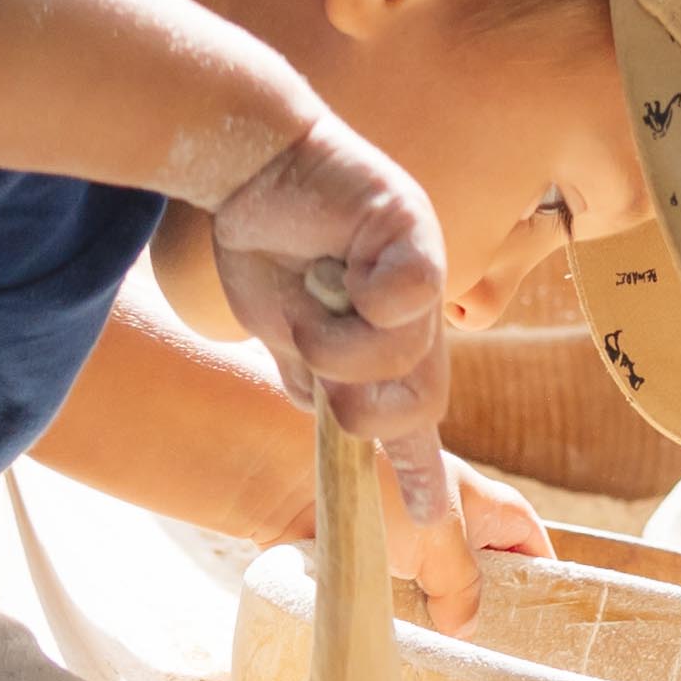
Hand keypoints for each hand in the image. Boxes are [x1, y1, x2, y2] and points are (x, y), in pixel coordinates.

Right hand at [206, 115, 449, 445]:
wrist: (251, 160)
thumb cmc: (273, 244)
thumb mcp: (288, 334)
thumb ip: (318, 381)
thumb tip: (341, 429)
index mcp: (390, 338)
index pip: (414, 414)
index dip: (420, 468)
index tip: (429, 521)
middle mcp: (419, 310)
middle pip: (419, 403)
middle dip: (361, 409)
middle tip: (319, 362)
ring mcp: (424, 268)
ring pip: (402, 358)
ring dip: (338, 345)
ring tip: (316, 292)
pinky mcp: (414, 227)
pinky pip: (406, 297)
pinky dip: (367, 296)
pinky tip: (345, 263)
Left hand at [281, 446, 553, 635]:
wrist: (293, 482)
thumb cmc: (379, 495)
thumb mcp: (439, 541)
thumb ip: (463, 586)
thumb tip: (468, 627)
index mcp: (485, 505)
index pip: (531, 543)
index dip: (544, 577)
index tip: (547, 624)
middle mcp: (453, 523)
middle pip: (487, 574)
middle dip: (488, 610)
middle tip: (493, 655)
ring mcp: (412, 545)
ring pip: (440, 592)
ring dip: (439, 619)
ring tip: (447, 660)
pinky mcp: (375, 564)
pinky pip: (401, 600)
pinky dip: (403, 619)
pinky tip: (404, 646)